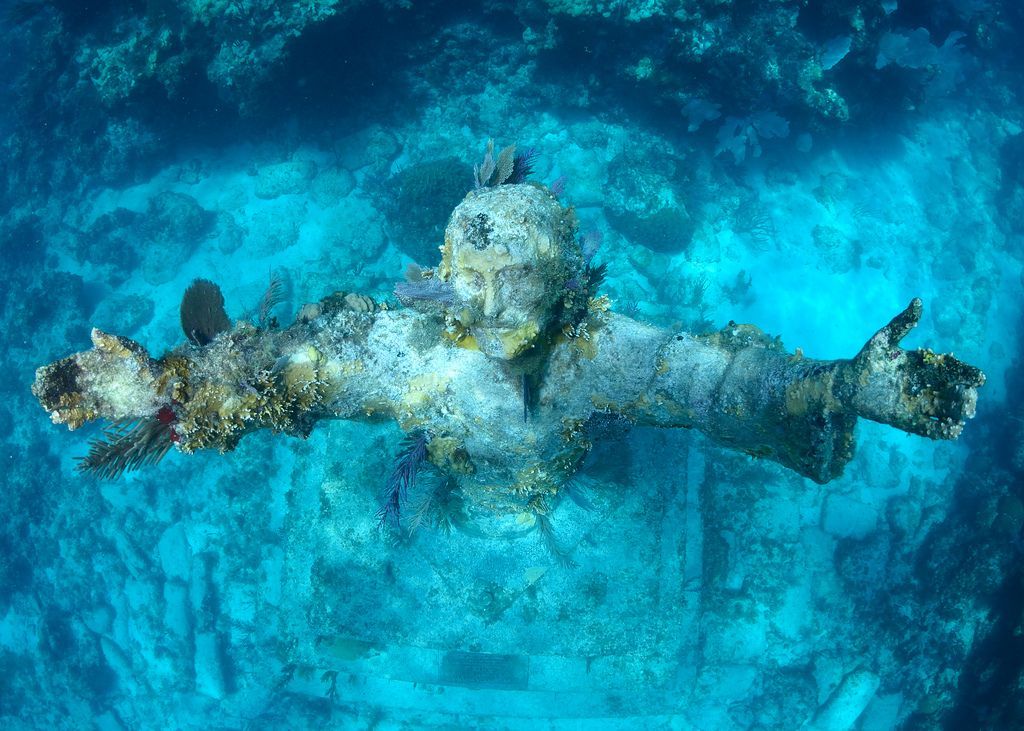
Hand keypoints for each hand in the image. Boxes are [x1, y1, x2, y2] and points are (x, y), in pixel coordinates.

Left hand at [842, 299, 984, 438]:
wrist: (846, 384)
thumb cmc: (866, 359)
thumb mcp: (883, 340)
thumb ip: (901, 323)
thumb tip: (918, 301)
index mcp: (926, 366)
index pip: (954, 370)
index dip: (968, 374)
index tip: (978, 379)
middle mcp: (927, 386)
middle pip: (956, 392)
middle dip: (966, 397)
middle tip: (968, 399)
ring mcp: (918, 404)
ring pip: (946, 411)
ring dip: (957, 414)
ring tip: (961, 416)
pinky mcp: (907, 420)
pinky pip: (929, 428)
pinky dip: (942, 430)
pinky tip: (950, 431)